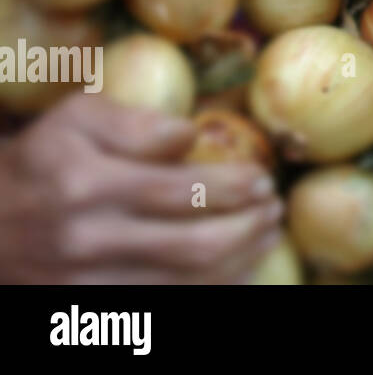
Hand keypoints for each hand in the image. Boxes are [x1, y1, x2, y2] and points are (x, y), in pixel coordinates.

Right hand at [0, 92, 282, 283]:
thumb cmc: (45, 157)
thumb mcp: (77, 117)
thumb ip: (137, 121)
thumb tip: (192, 134)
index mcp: (89, 185)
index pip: (184, 191)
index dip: (235, 188)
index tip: (263, 178)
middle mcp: (89, 239)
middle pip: (194, 246)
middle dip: (249, 228)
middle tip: (274, 209)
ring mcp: (87, 281)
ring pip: (185, 283)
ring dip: (239, 260)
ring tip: (266, 235)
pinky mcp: (87, 308)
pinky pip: (163, 306)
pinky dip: (209, 289)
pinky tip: (237, 269)